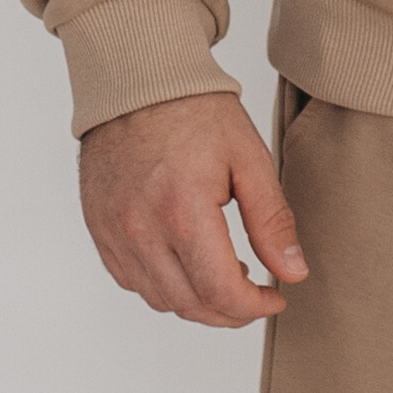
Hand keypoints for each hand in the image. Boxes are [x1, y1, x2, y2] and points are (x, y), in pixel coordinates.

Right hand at [78, 94, 308, 326]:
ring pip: (159, 299)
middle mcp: (140, 229)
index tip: (276, 296)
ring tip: (224, 275)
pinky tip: (187, 264)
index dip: (255, 307)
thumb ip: (272, 221)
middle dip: (231, 312)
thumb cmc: (195, 112)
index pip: (221, 292)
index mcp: (182, 211)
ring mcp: (113, 231)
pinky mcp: (99, 228)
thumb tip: (293, 272)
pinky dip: (163, 286)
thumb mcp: (249, 159)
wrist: (136, 81)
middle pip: (190, 305)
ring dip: (198, 302)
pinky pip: (131, 280)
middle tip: (256, 294)